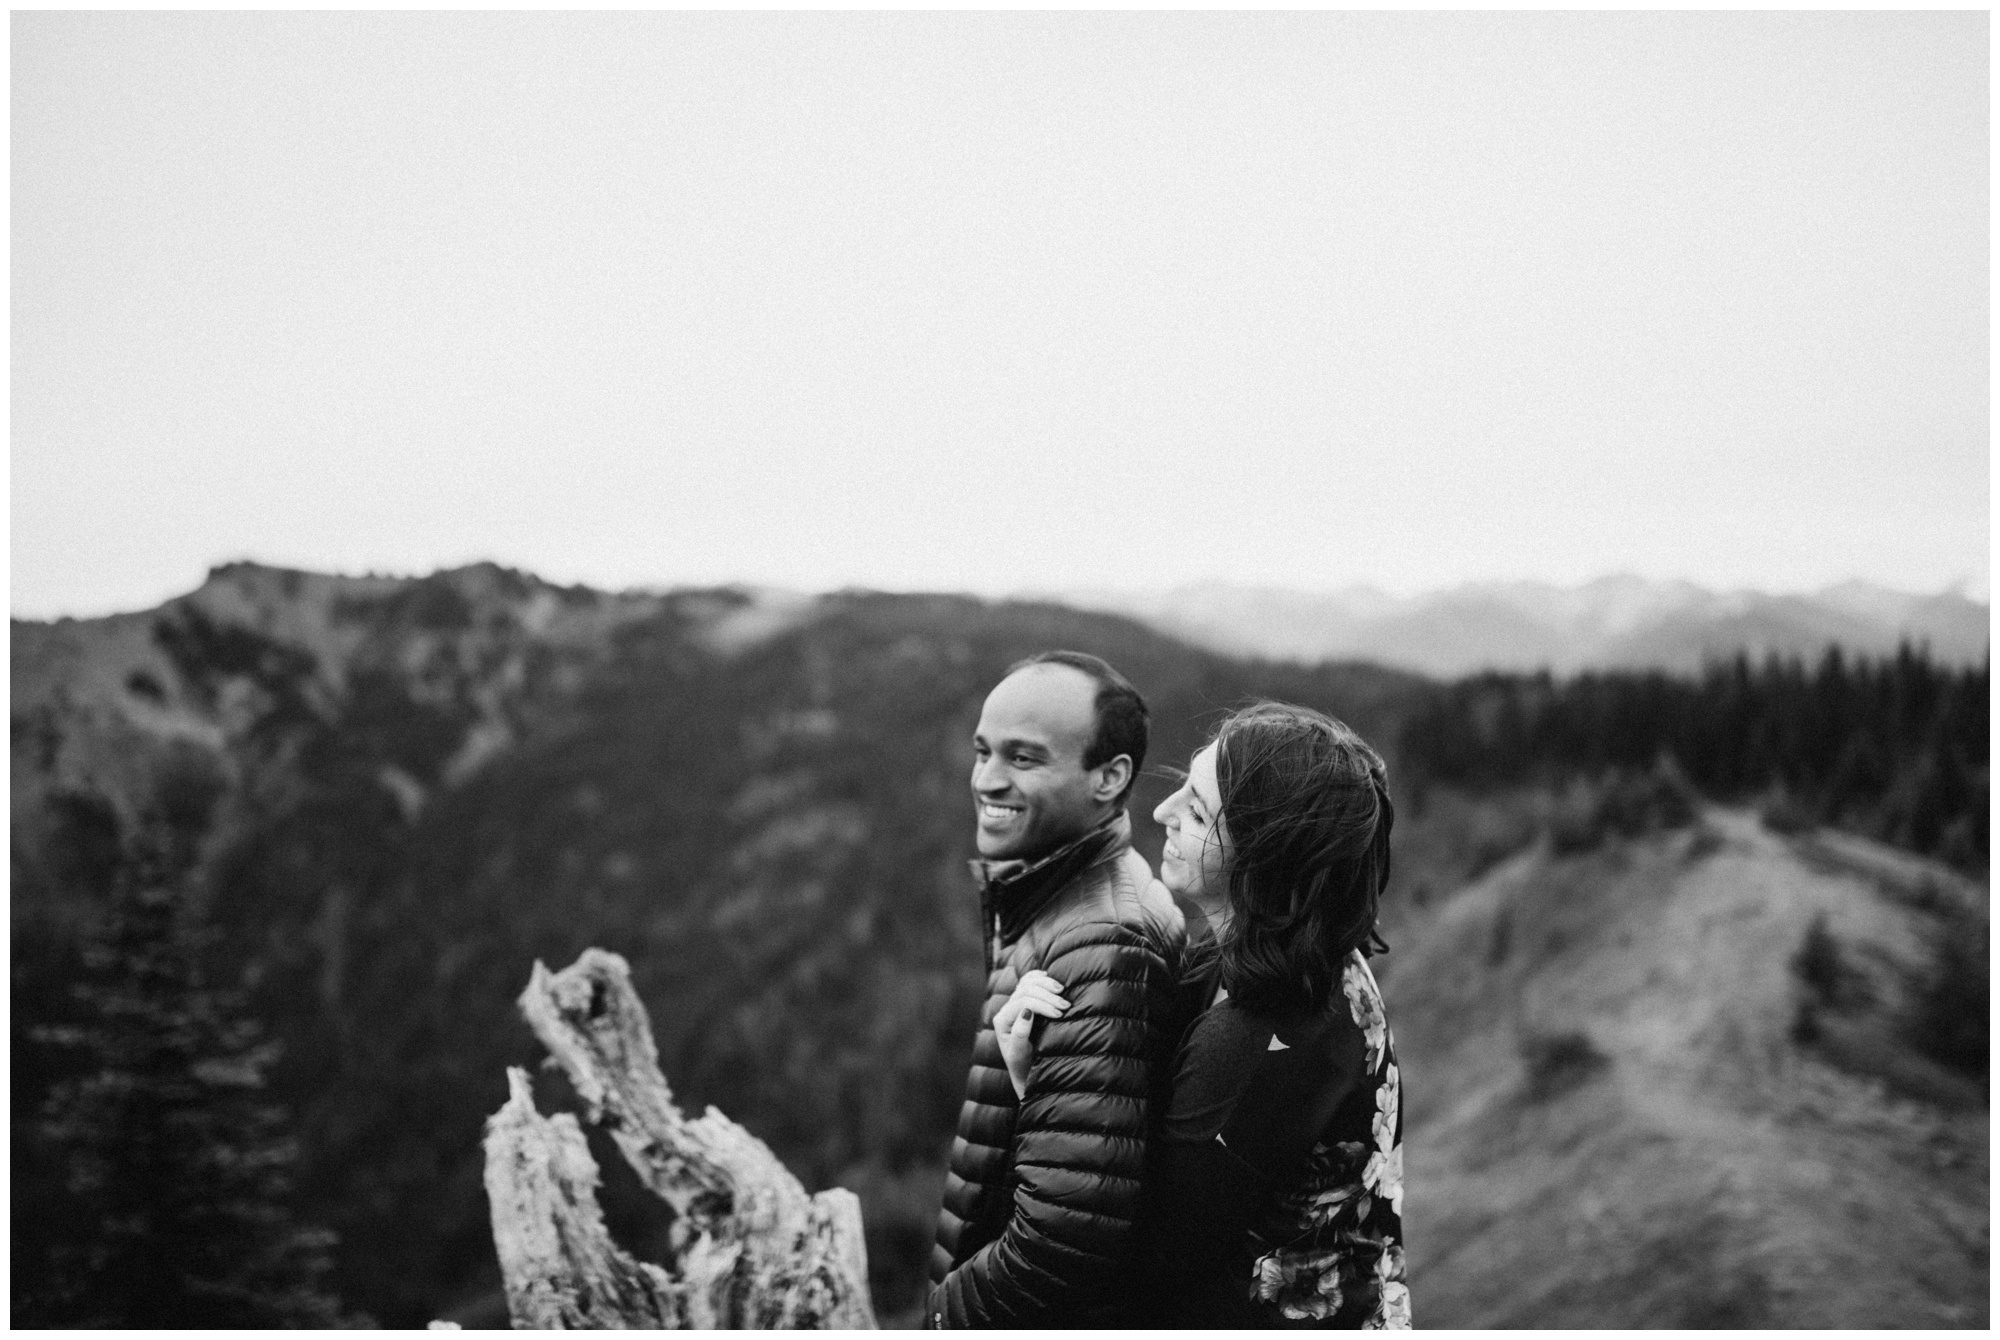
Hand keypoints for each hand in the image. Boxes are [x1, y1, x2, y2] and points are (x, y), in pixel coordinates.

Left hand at [992, 969, 1068, 1097]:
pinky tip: (1047, 976)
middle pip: (1025, 991)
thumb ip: (1020, 1035)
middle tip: (1066, 1005)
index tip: (1060, 1013)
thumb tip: (1027, 1012)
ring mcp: (1014, 1004)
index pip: (1022, 1003)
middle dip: (1047, 995)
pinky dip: (1036, 977)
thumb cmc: (1023, 1066)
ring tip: (1062, 990)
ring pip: (1026, 983)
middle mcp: (1006, 1010)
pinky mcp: (1023, 1002)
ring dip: (1046, 985)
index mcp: (1002, 1020)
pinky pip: (1027, 982)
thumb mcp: (1019, 1054)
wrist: (1027, 1071)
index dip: (1043, 1005)